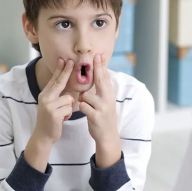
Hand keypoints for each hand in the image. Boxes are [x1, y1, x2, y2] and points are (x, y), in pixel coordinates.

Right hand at [33, 58, 74, 144]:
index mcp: (45, 95)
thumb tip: (69, 93)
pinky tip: (61, 119)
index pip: (54, 80)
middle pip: (59, 82)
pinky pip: (69, 108)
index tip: (63, 59)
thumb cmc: (50, 120)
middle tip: (71, 62)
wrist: (43, 135)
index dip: (59, 70)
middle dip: (66, 72)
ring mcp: (49, 105)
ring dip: (68, 107)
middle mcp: (45, 98)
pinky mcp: (54, 113)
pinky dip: (68, 114)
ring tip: (62, 115)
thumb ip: (58, 97)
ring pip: (69, 98)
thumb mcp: (51, 106)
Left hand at [79, 54, 120, 168]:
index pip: (105, 77)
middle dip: (97, 68)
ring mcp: (102, 107)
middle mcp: (108, 99)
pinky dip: (81, 107)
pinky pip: (83, 106)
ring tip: (87, 106)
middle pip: (100, 80)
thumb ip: (102, 89)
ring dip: (82, 99)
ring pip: (85, 95)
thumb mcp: (106, 101)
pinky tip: (86, 112)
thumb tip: (100, 74)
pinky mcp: (96, 115)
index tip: (99, 55)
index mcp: (109, 94)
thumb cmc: (103, 116)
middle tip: (94, 57)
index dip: (101, 66)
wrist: (107, 135)